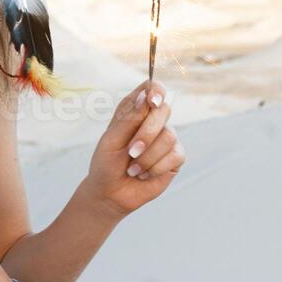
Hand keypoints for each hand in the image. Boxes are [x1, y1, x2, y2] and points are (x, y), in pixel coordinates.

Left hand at [80, 79, 183, 219]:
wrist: (110, 193)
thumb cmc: (106, 163)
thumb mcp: (111, 140)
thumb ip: (129, 119)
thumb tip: (145, 96)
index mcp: (134, 110)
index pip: (152, 88)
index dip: (156, 90)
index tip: (152, 101)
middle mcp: (152, 121)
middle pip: (164, 109)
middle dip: (147, 133)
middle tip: (130, 151)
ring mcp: (165, 138)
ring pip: (169, 136)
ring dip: (147, 156)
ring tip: (132, 168)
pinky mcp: (174, 157)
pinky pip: (175, 155)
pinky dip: (156, 167)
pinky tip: (143, 174)